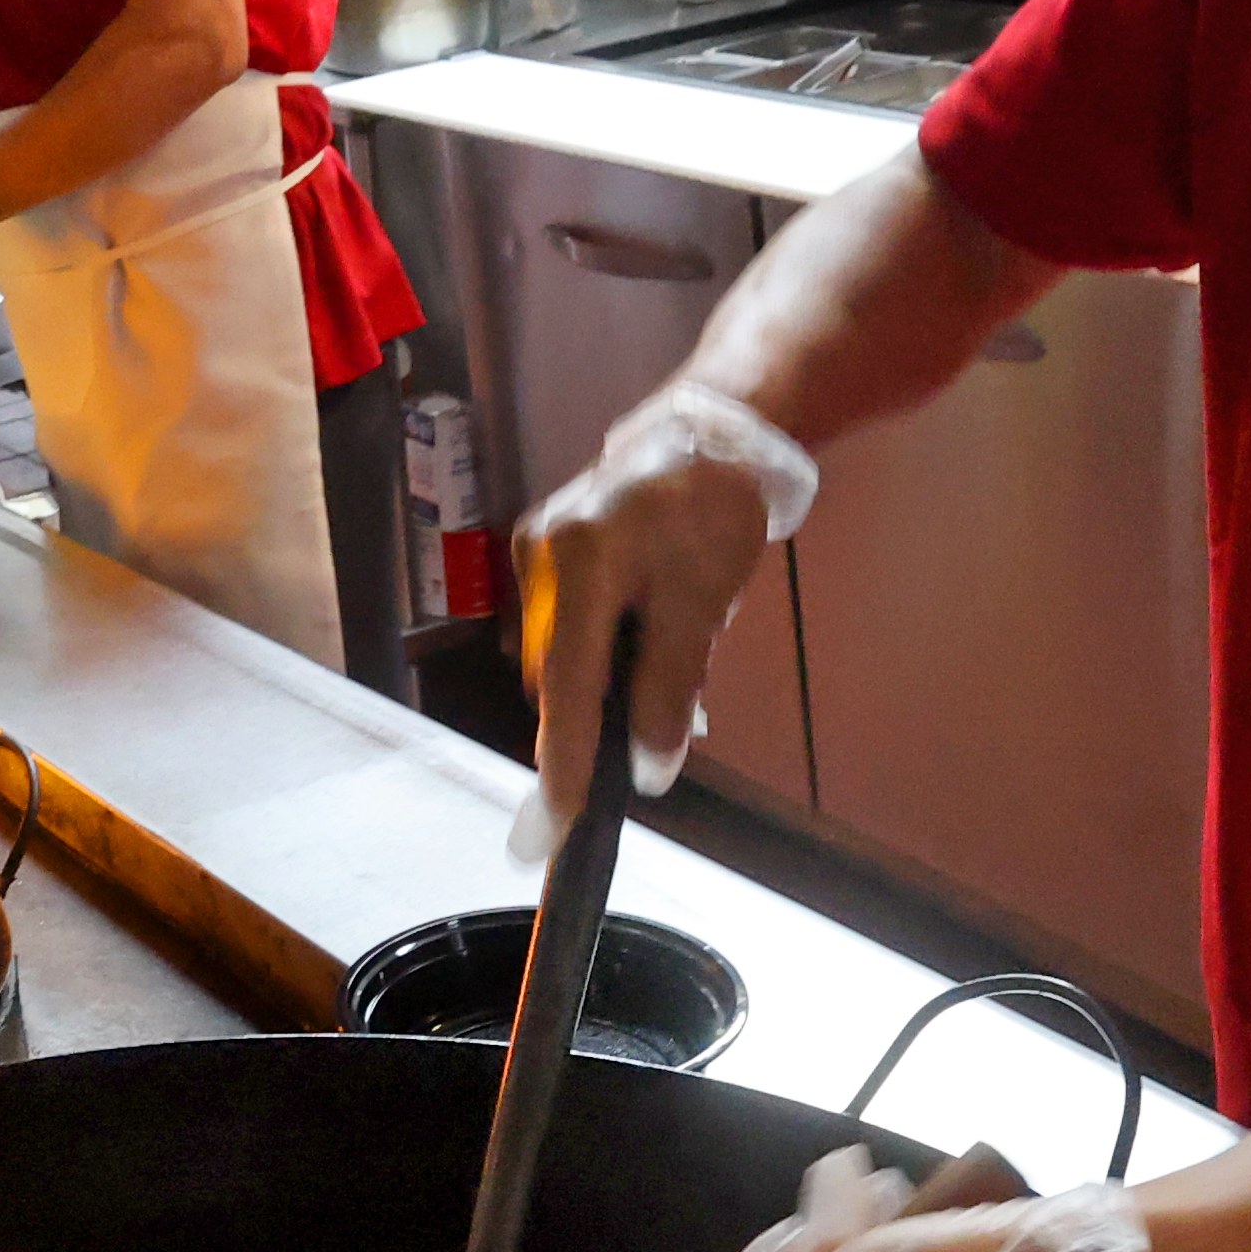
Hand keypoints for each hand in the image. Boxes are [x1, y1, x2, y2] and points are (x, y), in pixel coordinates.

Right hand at [515, 380, 816, 836]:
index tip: (559, 819)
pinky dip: (600, 651)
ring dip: (600, 684)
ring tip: (659, 687)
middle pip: (557, 675)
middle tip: (647, 747)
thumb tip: (648, 767)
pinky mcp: (549, 548)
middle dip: (592, 720)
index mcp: (577, 565)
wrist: (712, 433)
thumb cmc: (711, 511)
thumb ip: (671, 685)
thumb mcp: (704, 603)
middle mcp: (541, 558)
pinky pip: (566, 624)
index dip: (565, 758)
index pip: (567, 687)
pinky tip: (643, 646)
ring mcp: (538, 551)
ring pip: (562, 652)